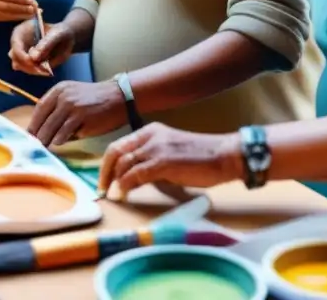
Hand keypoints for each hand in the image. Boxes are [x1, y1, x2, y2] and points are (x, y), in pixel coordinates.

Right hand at [10, 20, 73, 75]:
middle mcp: (18, 41)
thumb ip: (46, 44)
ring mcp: (21, 52)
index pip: (15, 43)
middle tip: (44, 68)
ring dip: (32, 70)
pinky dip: (37, 72)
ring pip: (19, 65)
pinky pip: (27, 70)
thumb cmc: (61, 32)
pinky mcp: (26, 62)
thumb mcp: (57, 35)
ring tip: (48, 68)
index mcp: (22, 30)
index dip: (21, 54)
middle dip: (27, 65)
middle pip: (15, 57)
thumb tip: (33, 58)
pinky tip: (47, 70)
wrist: (67, 38)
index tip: (32, 61)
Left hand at [28, 80, 125, 145]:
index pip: (39, 108)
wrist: (120, 97)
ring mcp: (71, 106)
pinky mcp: (80, 117)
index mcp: (59, 89)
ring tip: (45, 147)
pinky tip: (60, 143)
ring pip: (51, 129)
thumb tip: (43, 130)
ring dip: (47, 140)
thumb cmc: (97, 101)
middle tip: (35, 146)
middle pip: (42, 121)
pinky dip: (59, 140)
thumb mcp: (74, 96)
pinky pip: (63, 134)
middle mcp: (63, 96)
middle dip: (38, 135)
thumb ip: (59, 109)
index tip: (29, 135)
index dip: (33, 123)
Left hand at [97, 122, 243, 197]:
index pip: (119, 145)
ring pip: (123, 164)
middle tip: (103, 189)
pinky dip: (126, 186)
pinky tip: (124, 195)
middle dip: (105, 172)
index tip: (105, 179)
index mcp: (150, 131)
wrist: (224, 155)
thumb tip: (134, 179)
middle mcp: (150, 136)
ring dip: (115, 182)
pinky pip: (135, 175)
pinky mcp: (162, 162)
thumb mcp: (170, 153)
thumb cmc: (202, 157)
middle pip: (115, 152)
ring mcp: (155, 148)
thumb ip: (151, 161)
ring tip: (114, 195)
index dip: (108, 164)